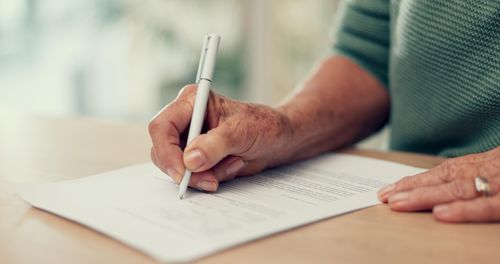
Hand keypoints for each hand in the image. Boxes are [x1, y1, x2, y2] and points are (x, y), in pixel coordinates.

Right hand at [149, 85, 293, 191]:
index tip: (183, 172)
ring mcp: (189, 140)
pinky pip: (192, 176)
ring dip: (204, 174)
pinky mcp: (197, 158)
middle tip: (211, 179)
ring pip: (177, 167)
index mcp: (191, 102)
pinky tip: (233, 165)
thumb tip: (190, 160)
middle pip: (163, 151)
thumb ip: (214, 145)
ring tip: (234, 162)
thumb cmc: (263, 125)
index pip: (162, 127)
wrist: (278, 140)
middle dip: (187, 170)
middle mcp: (186, 120)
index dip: (167, 151)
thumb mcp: (241, 132)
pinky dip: (211, 177)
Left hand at [378, 146, 499, 222]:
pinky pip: (487, 206)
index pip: (443, 172)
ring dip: (425, 197)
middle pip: (443, 179)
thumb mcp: (496, 166)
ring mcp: (499, 183)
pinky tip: (438, 214)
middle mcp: (486, 170)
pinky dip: (463, 210)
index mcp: (482, 164)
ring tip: (398, 204)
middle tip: (384, 197)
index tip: (389, 189)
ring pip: (457, 189)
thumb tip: (446, 185)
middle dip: (411, 188)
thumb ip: (476, 173)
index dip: (415, 181)